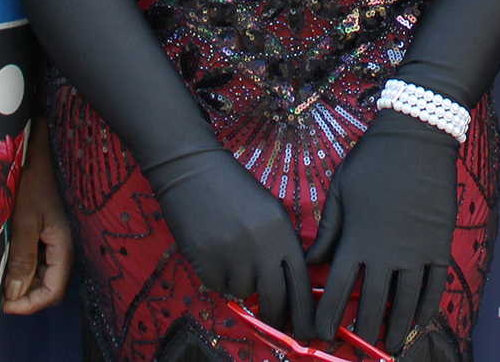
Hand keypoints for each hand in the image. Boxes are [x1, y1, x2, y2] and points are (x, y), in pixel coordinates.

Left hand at [1, 119, 73, 313]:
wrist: (43, 148)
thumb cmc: (35, 181)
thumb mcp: (24, 221)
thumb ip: (22, 259)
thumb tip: (14, 296)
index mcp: (64, 248)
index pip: (52, 293)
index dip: (27, 305)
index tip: (0, 304)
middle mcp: (64, 248)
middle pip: (47, 286)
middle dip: (22, 294)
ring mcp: (57, 239)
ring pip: (41, 273)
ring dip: (20, 278)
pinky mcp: (49, 230)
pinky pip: (38, 257)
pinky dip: (21, 263)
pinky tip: (4, 255)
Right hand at [144, 146, 313, 337]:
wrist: (193, 171)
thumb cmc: (235, 189)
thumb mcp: (270, 212)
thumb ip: (280, 247)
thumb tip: (286, 287)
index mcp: (282, 231)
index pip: (300, 281)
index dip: (304, 309)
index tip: (306, 328)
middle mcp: (260, 246)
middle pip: (275, 297)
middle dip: (276, 315)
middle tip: (276, 322)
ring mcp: (232, 254)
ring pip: (244, 292)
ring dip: (241, 285)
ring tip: (233, 257)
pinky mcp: (205, 260)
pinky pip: (218, 286)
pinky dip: (218, 278)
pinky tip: (215, 253)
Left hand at [307, 110, 459, 349]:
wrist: (417, 137)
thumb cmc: (372, 160)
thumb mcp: (340, 191)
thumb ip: (328, 231)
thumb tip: (311, 262)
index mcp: (356, 239)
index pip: (339, 290)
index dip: (329, 317)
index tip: (322, 336)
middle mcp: (386, 252)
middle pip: (373, 303)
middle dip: (363, 330)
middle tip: (357, 348)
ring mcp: (417, 251)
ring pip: (406, 301)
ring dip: (396, 327)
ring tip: (390, 346)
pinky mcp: (439, 245)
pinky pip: (436, 285)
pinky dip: (428, 307)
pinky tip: (421, 321)